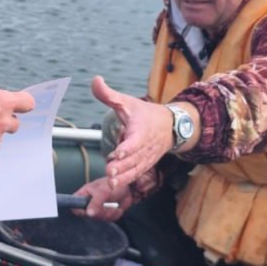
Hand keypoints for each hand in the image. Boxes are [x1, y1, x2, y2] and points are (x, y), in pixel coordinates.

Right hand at [72, 176, 133, 221]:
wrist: (128, 187)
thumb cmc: (113, 184)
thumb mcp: (103, 192)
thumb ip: (95, 203)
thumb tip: (88, 214)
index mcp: (83, 194)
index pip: (74, 206)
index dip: (79, 210)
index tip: (89, 211)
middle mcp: (88, 202)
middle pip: (88, 216)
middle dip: (99, 213)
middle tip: (106, 205)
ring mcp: (97, 208)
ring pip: (99, 219)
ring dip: (109, 213)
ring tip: (114, 205)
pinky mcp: (106, 213)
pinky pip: (108, 220)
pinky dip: (114, 215)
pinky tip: (117, 208)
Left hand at [91, 75, 172, 190]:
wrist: (171, 126)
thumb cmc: (146, 114)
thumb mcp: (127, 102)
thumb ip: (108, 94)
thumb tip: (95, 80)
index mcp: (141, 130)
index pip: (135, 140)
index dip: (127, 148)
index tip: (118, 153)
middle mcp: (145, 146)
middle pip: (134, 158)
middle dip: (122, 166)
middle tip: (109, 172)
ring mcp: (146, 157)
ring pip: (135, 169)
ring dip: (123, 176)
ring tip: (111, 182)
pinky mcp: (145, 165)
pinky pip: (137, 174)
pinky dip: (127, 180)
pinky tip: (115, 184)